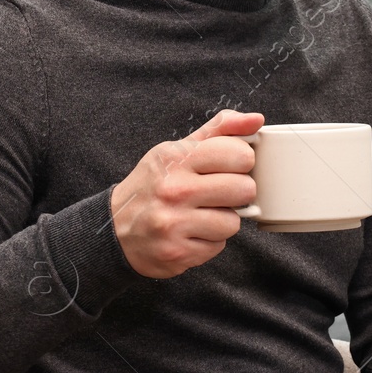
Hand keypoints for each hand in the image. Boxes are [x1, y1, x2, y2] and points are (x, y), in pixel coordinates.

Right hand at [109, 109, 262, 278]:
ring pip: (234, 223)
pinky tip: (191, 232)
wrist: (114, 229)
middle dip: (238, 193)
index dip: (242, 162)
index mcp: (176, 159)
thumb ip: (218, 131)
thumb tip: (256, 119)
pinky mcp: (177, 253)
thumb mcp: (177, 151)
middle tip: (219, 193)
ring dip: (223, 220)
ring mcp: (174, 224)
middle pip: (244, 190)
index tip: (231, 166)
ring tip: (201, 214)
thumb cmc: (153, 185)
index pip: (239, 154)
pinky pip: (218, 246)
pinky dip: (209, 241)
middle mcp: (174, 190)